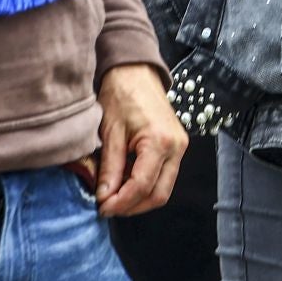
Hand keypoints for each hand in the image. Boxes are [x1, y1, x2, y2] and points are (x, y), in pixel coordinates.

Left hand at [93, 63, 186, 217]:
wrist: (136, 73)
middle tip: (108, 207)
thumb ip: (109, 167)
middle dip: (133, 207)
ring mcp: (180, 147)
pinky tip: (126, 184)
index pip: (142, 186)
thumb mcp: (110, 132)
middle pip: (159, 194)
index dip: (121, 202)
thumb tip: (105, 197)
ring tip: (115, 197)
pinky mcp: (177, 147)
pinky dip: (146, 186)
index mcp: (160, 141)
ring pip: (164, 189)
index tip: (102, 207)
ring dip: (140, 199)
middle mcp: (176, 147)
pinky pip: (165, 176)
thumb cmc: (122, 95)